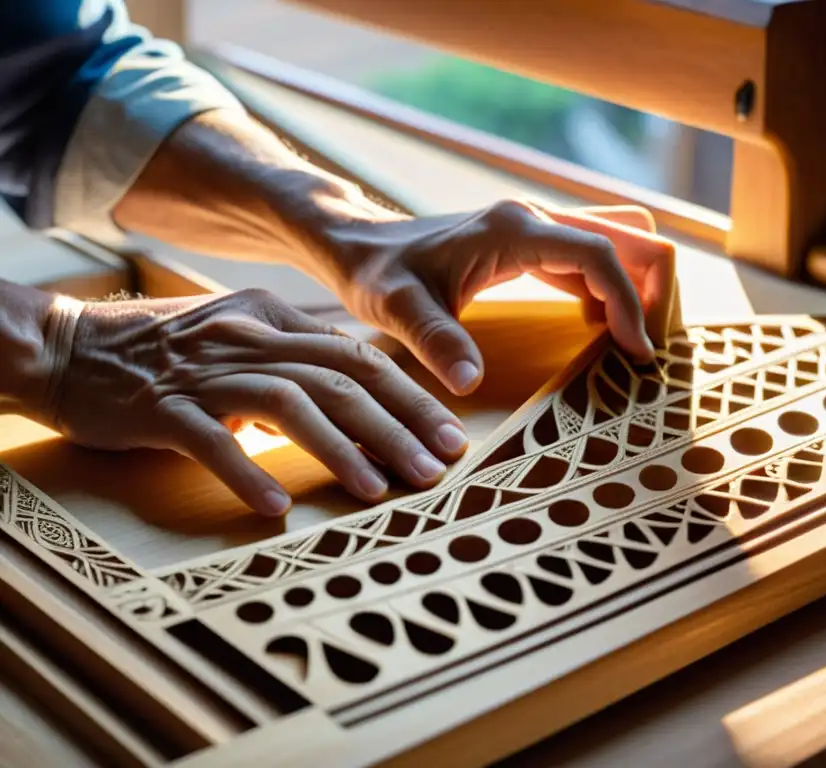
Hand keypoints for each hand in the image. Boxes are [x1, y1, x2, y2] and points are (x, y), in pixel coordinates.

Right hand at [50, 289, 468, 516]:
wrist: (70, 347)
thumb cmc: (165, 351)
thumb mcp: (239, 335)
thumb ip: (295, 356)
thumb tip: (361, 392)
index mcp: (272, 319)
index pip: (357, 356)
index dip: (410, 397)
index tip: (449, 436)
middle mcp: (247, 339)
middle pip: (338, 380)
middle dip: (395, 425)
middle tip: (435, 468)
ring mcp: (205, 373)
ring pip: (288, 405)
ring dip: (340, 449)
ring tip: (378, 490)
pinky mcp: (162, 407)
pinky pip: (211, 440)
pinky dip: (247, 472)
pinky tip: (276, 506)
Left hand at [302, 198, 675, 394]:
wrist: (358, 246)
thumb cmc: (377, 273)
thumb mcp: (399, 309)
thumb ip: (435, 340)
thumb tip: (470, 383)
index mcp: (514, 230)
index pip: (599, 255)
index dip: (628, 302)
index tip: (637, 352)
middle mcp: (533, 218)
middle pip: (627, 233)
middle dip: (652, 285)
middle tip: (650, 344)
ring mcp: (535, 227)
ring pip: (616, 240)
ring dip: (637, 283)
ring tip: (635, 340)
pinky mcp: (531, 242)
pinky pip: (592, 258)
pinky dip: (611, 289)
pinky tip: (601, 329)